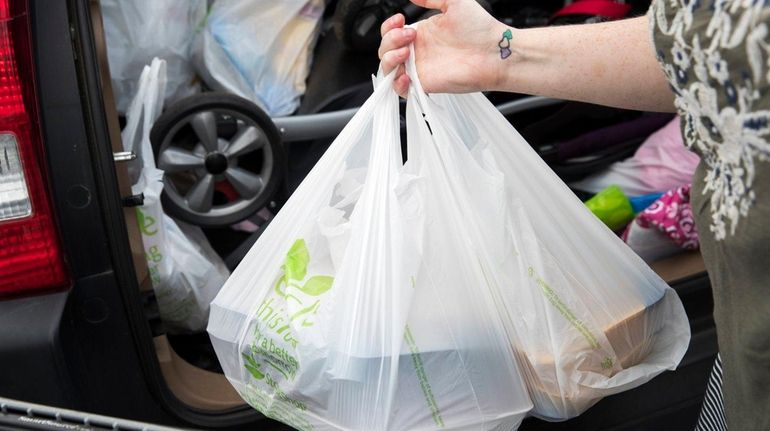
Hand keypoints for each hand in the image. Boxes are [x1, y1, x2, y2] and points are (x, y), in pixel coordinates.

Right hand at [378, 0, 505, 96]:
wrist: (495, 52)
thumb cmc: (481, 29)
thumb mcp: (454, 2)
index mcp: (422, 34)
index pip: (391, 33)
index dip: (388, 27)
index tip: (400, 19)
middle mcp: (418, 52)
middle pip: (385, 50)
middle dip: (390, 40)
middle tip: (410, 35)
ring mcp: (420, 70)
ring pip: (388, 70)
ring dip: (389, 59)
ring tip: (406, 52)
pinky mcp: (425, 85)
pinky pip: (401, 91)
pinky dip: (397, 84)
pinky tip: (406, 75)